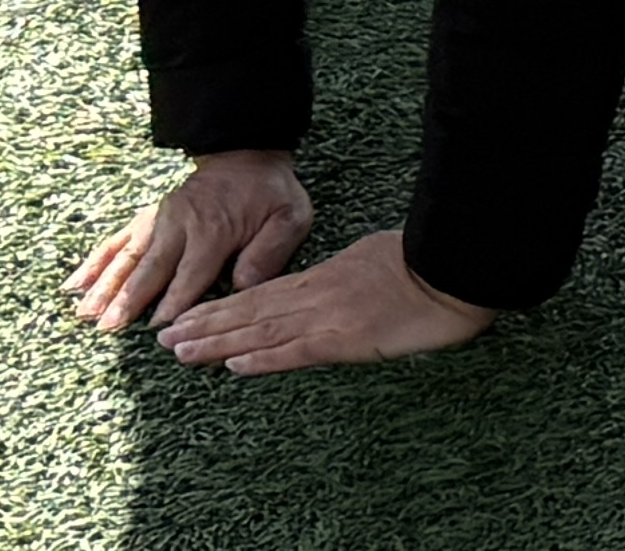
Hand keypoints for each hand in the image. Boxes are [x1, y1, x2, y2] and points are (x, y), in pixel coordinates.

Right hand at [72, 148, 316, 337]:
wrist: (247, 153)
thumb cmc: (270, 194)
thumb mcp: (288, 217)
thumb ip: (268, 253)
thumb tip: (241, 285)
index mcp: (213, 230)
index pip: (190, 276)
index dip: (175, 304)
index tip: (158, 330)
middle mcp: (179, 225)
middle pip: (150, 269)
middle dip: (128, 300)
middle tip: (108, 329)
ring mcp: (159, 220)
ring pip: (127, 257)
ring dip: (105, 285)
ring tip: (84, 313)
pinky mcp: (149, 218)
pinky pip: (118, 240)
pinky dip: (95, 262)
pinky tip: (75, 284)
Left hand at [153, 221, 490, 376]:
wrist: (457, 264)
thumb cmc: (431, 260)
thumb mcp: (380, 258)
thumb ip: (352, 273)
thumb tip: (341, 283)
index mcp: (328, 275)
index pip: (266, 294)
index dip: (227, 307)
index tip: (195, 316)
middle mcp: (320, 294)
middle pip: (252, 311)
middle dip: (208, 325)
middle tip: (167, 338)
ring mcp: (331, 315)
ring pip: (262, 330)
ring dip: (218, 342)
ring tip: (181, 352)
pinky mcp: (348, 338)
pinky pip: (296, 351)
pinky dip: (263, 359)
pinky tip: (234, 366)